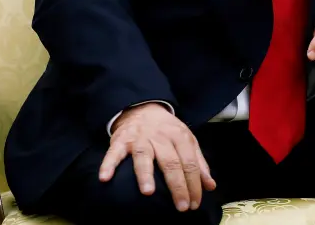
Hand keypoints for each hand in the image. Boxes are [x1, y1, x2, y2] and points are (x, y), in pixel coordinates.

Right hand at [99, 102, 215, 210]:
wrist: (142, 108)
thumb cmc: (167, 130)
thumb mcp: (187, 140)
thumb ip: (199, 163)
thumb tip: (210, 186)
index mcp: (179, 136)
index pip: (189, 162)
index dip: (194, 184)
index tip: (194, 203)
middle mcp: (160, 137)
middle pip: (171, 162)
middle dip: (177, 185)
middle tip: (181, 206)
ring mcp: (140, 138)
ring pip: (144, 155)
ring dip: (145, 174)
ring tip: (148, 192)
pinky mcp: (121, 140)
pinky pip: (114, 152)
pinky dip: (109, 164)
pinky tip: (105, 177)